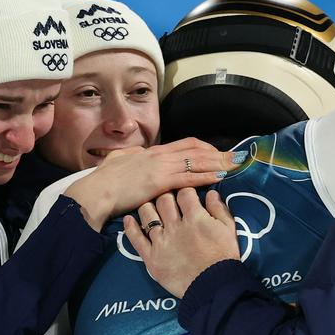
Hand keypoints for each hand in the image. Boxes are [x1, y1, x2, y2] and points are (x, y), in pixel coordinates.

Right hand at [66, 139, 239, 229]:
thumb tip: (138, 152)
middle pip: (197, 150)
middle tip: (237, 157)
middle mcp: (160, 155)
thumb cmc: (104, 180)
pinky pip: (189, 176)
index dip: (205, 148)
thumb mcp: (120, 161)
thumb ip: (132, 156)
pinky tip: (219, 177)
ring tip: (236, 165)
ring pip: (197, 161)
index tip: (218, 153)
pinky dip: (207, 176)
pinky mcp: (160, 181)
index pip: (186, 144)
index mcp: (152, 151)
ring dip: (219, 163)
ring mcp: (161, 166)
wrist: (96, 190)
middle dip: (219, 153)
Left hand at [123, 188, 239, 297]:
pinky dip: (131, 227)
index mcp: (195, 218)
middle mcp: (175, 226)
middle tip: (168, 199)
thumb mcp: (228, 230)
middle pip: (164, 200)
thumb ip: (219, 209)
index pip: (185, 193)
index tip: (186, 194)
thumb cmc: (224, 258)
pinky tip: (129, 219)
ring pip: (147, 214)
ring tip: (150, 207)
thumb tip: (210, 192)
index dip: (185, 191)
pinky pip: (136, 239)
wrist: (214, 287)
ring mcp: (161, 242)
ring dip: (148, 206)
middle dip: (166, 195)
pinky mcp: (151, 257)